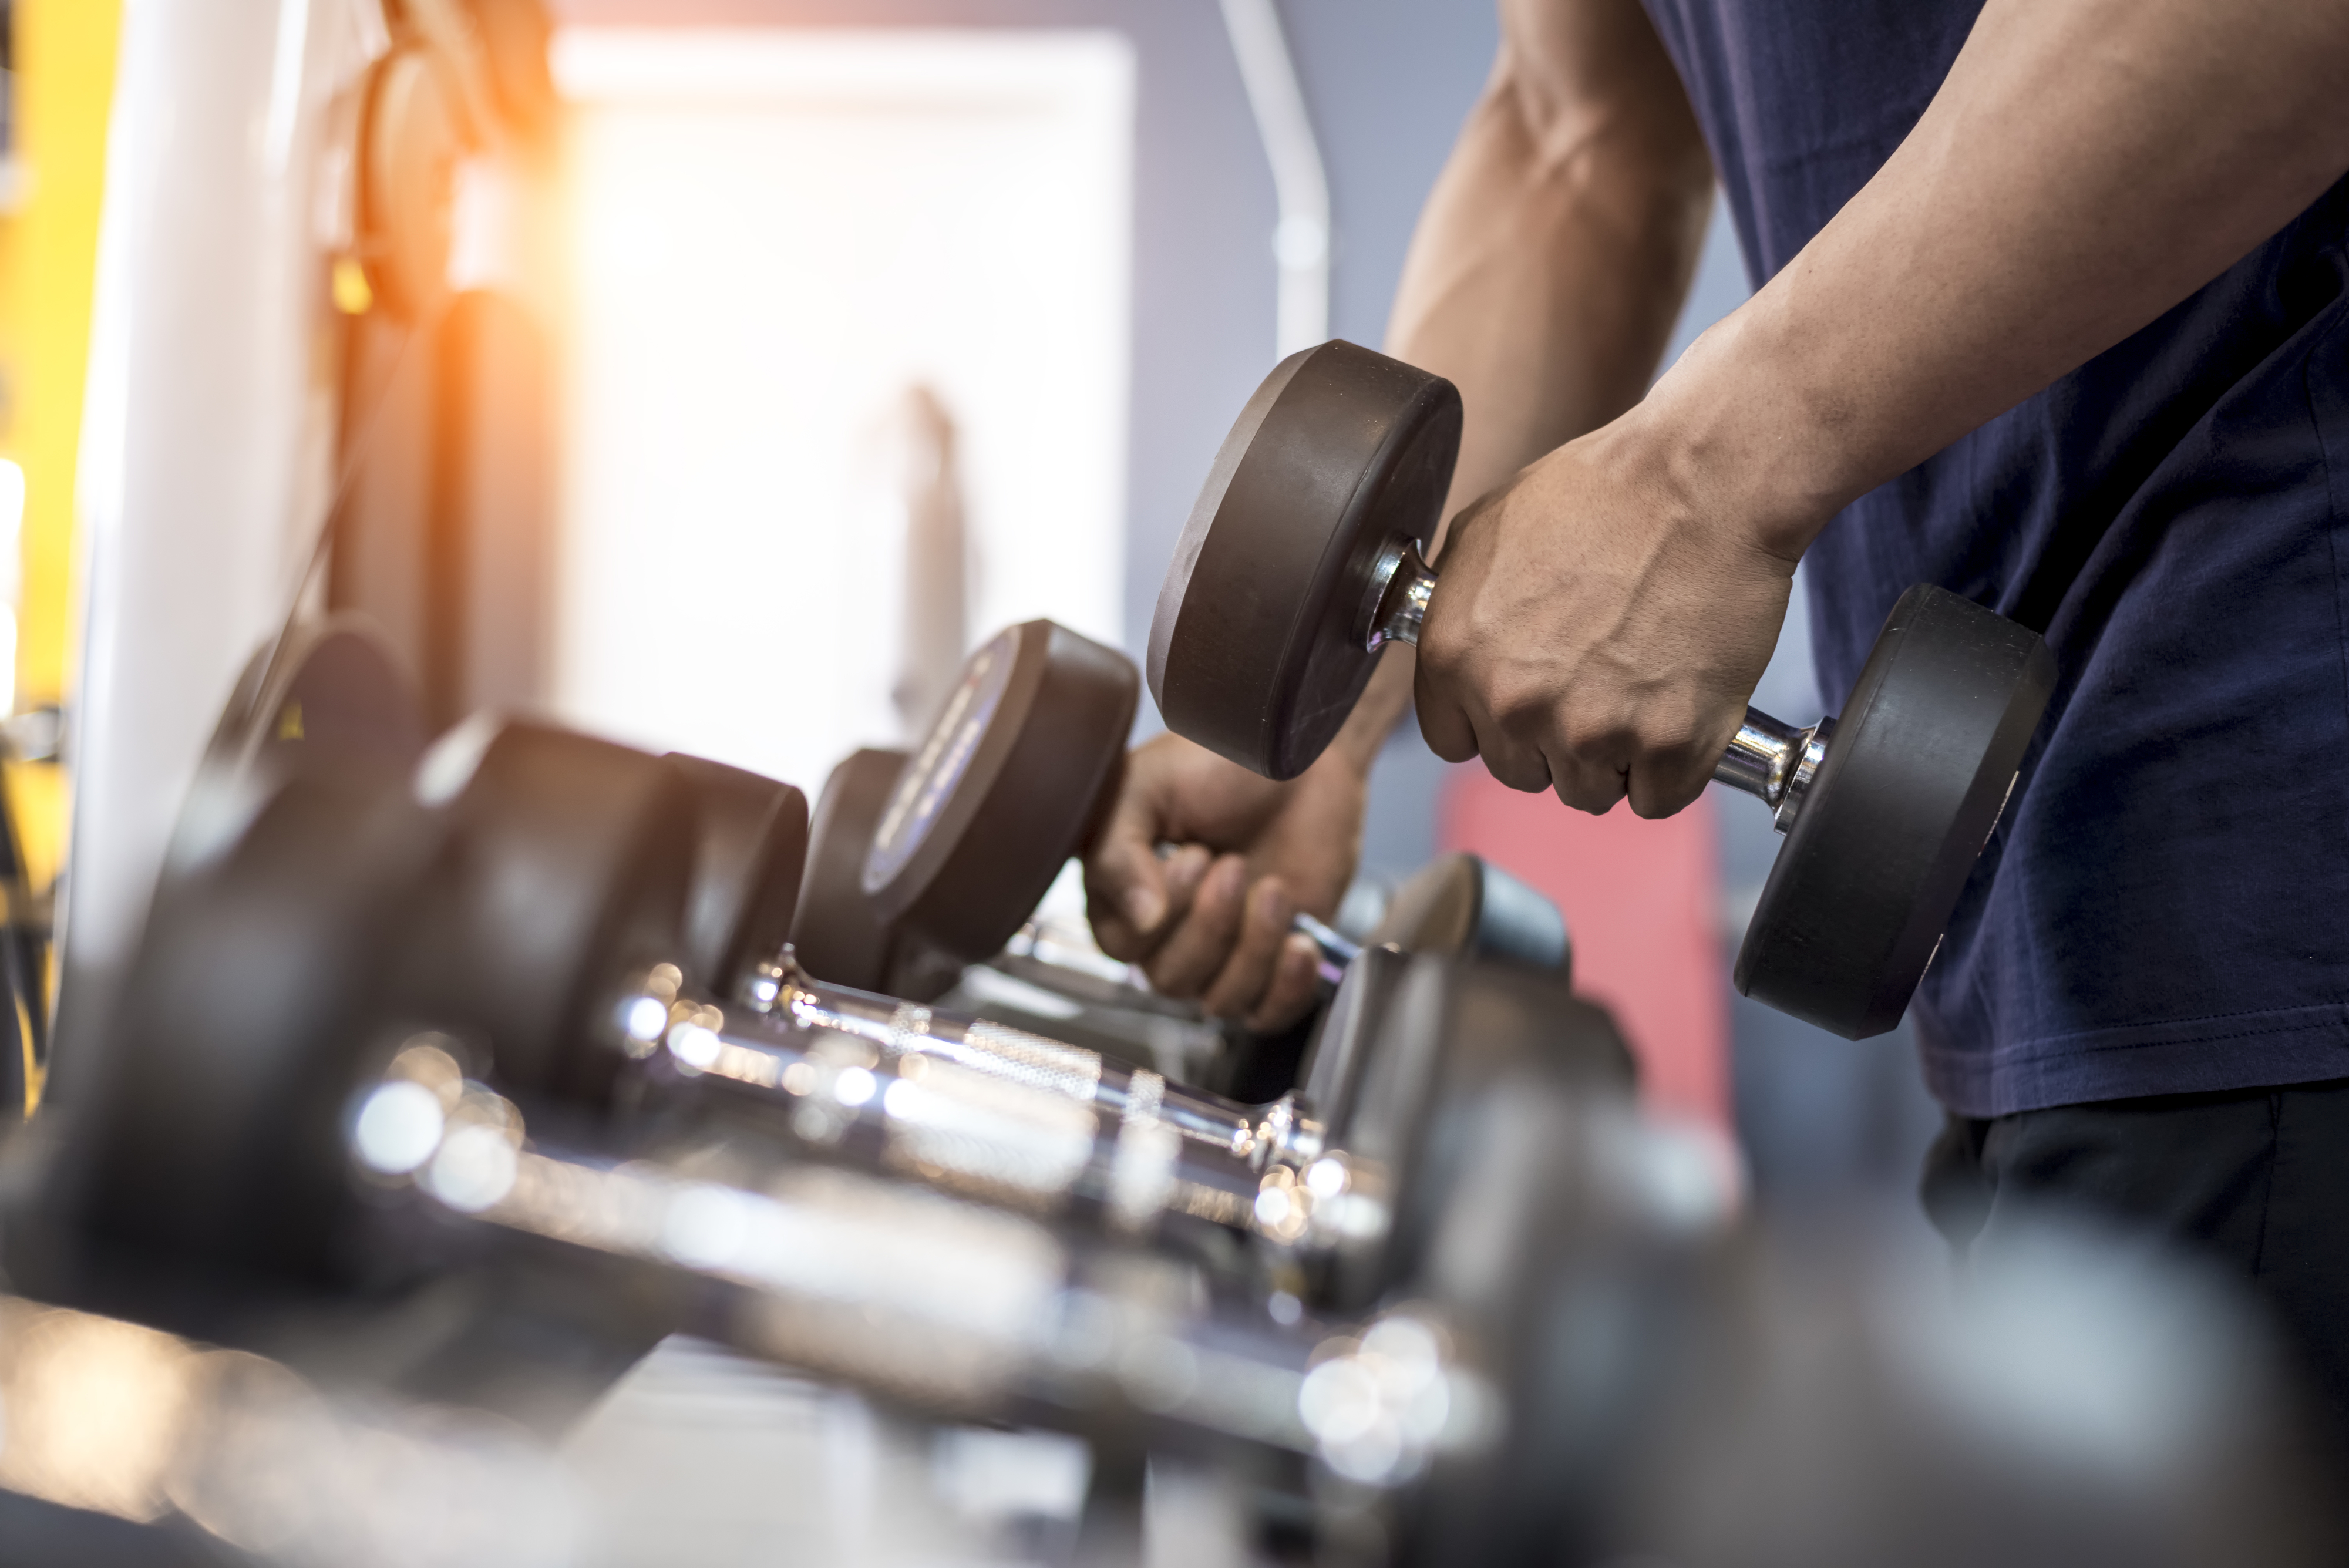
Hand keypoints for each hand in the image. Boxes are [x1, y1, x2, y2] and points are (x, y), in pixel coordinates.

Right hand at [1083, 733, 1364, 1030]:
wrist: (1302, 757)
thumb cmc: (1219, 761)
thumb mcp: (1148, 785)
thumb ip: (1118, 850)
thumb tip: (1139, 921)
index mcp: (1120, 891)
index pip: (1122, 945)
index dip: (1164, 910)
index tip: (1193, 854)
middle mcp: (1164, 932)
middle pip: (1169, 979)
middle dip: (1212, 923)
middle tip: (1235, 864)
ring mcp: (1220, 952)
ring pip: (1220, 1000)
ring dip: (1254, 945)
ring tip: (1274, 888)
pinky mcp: (1272, 964)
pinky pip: (1267, 1016)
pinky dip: (1287, 987)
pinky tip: (1300, 941)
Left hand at [1414, 414, 1795, 816]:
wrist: (1703, 480)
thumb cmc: (1601, 491)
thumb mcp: (1485, 531)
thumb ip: (1455, 608)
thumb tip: (1452, 652)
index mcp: (1455, 656)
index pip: (1455, 742)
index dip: (1495, 722)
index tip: (1530, 698)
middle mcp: (1513, 704)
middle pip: (1522, 773)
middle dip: (1555, 740)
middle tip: (1599, 683)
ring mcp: (1592, 731)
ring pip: (1589, 792)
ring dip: (1614, 758)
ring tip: (1643, 688)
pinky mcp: (1669, 745)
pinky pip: (1657, 798)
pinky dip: (1673, 767)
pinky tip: (1681, 709)